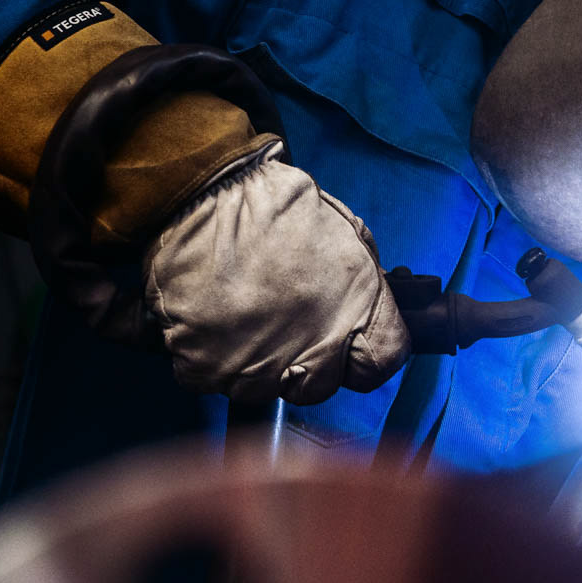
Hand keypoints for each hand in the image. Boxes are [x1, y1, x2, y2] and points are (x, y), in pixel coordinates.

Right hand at [142, 141, 410, 404]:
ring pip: (265, 388)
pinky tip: (212, 319)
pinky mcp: (207, 370)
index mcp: (357, 310)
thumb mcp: (345, 232)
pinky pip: (213, 380)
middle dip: (308, 360)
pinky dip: (210, 357)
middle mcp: (314, 350)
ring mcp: (258, 368)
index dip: (363, 351)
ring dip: (257, 361)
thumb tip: (364, 313)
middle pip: (321, 386)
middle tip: (285, 320)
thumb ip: (363, 283)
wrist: (201, 193)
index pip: (380, 364)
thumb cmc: (273, 204)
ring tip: (243, 313)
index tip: (347, 338)